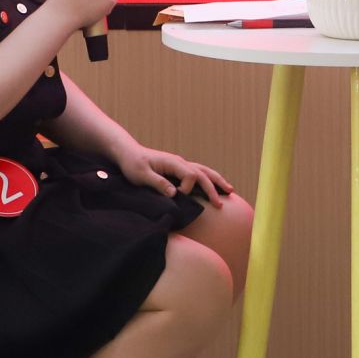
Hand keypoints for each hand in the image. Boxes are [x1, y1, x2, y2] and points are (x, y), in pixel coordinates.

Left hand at [114, 143, 234, 206]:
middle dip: (213, 188)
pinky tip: (215, 187)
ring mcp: (180, 165)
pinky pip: (198, 174)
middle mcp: (180, 162)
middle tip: (220, 204)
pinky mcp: (178, 169)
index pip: (190, 175)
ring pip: (204, 172)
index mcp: (173, 162)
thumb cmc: (132, 163)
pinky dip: (209, 180)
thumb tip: (175, 193)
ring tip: (230, 191)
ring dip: (217, 181)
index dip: (188, 188)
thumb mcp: (141, 175)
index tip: (177, 197)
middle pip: (203, 173)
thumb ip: (158, 183)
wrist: (128, 153)